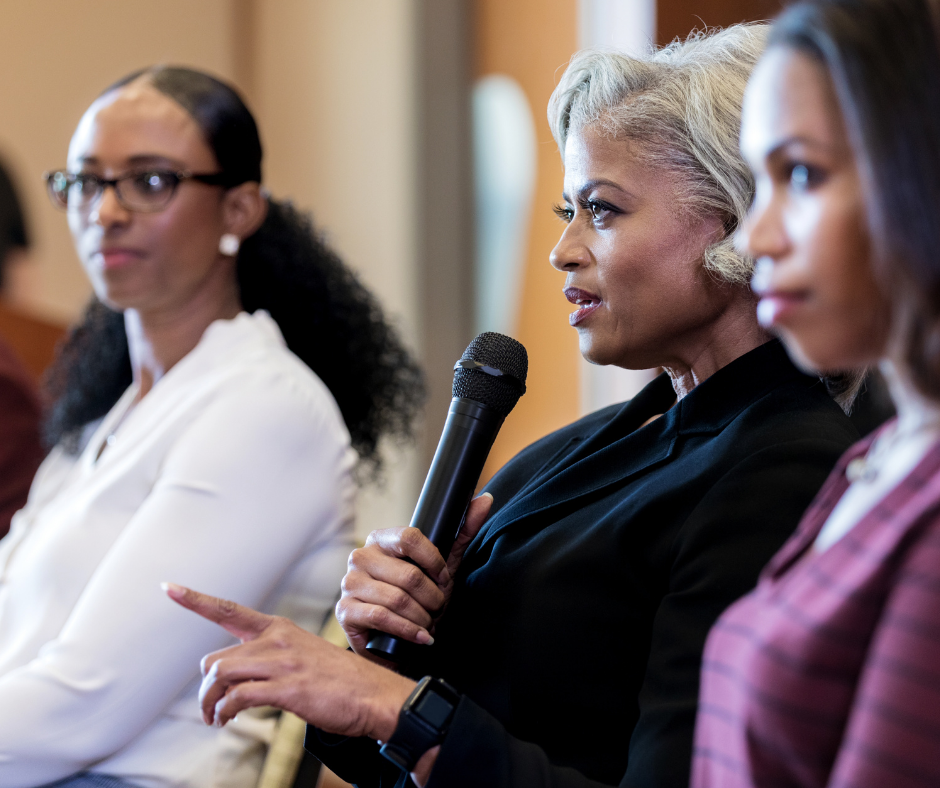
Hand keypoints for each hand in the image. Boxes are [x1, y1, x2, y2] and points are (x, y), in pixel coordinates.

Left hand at [163, 583, 414, 739]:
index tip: (169, 587)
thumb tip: (239, 679)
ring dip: (210, 703)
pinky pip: (237, 697)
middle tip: (211, 708)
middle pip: (215, 658)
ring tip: (217, 718)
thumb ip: (272, 659)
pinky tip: (229, 719)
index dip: (195, 600)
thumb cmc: (341, 681)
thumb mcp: (304, 656)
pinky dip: (225, 711)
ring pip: (220, 675)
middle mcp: (277, 641)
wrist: (374, 695)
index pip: (229, 610)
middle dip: (206, 688)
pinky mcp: (287, 688)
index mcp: (280, 629)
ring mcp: (282, 663)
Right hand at [336, 492, 492, 656]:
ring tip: (429, 623)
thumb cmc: (418, 598)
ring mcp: (349, 583)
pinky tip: (421, 637)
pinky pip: (382, 617)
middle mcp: (360, 557)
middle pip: (408, 574)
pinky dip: (409, 630)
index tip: (444, 578)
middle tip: (437, 608)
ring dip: (422, 617)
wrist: (395, 640)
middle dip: (432, 598)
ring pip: (397, 599)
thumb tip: (486, 498)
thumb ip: (462, 531)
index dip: (434, 561)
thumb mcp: (442, 566)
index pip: (410, 538)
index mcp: (380, 539)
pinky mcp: (345, 611)